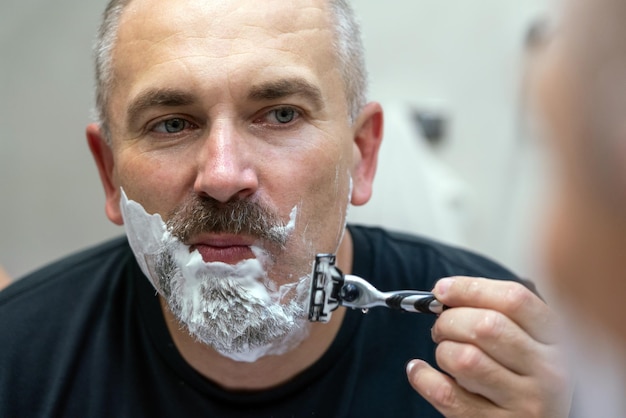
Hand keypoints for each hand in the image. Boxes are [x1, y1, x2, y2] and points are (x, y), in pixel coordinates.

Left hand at [406, 276, 570, 416]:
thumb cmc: (524, 377)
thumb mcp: (527, 341)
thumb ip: (497, 313)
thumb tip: (444, 291)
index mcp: (557, 339)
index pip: (514, 299)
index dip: (469, 288)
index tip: (441, 289)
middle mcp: (549, 371)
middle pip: (486, 326)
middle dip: (449, 321)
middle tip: (441, 328)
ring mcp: (526, 403)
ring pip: (465, 359)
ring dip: (443, 351)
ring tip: (445, 354)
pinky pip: (446, 394)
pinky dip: (423, 378)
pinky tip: (421, 371)